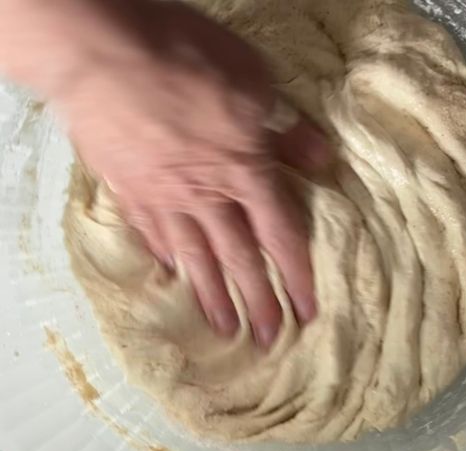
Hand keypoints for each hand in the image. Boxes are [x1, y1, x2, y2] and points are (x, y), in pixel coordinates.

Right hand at [0, 0, 329, 346]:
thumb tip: (322, 159)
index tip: (307, 313)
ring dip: (214, 296)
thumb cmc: (183, 58)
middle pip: (240, 259)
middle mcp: (208, 196)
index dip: (296, 276)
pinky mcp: (129, 189)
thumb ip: (288, 129)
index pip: (280, 236)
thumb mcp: (254, 82)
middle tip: (269, 341)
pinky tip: (175, 276)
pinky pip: (153, 233)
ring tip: (226, 330)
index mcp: (245, 171)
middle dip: (258, 302)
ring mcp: (165, 198)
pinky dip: (167, 257)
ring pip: (196, 258)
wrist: (100, 52)